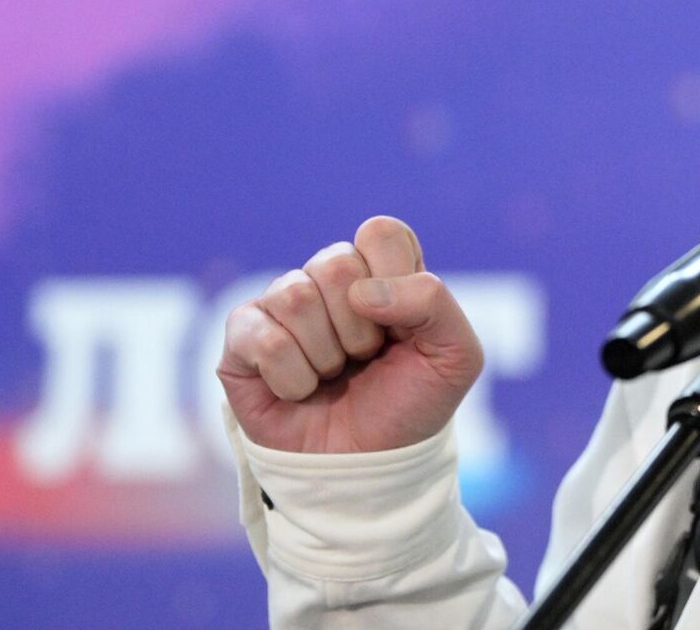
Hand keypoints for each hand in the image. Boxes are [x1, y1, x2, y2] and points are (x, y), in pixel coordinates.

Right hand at [217, 216, 483, 453]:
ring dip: (326, 355)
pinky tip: (300, 391)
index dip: (395, 278)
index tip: (404, 327)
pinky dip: (292, 377)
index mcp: (381, 271)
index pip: (380, 233)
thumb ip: (435, 302)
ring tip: (334, 376)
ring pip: (294, 295)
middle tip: (366, 359)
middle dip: (361, 328)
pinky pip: (262, 337)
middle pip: (335, 263)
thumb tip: (363, 291)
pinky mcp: (242, 339)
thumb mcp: (456, 356)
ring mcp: (281, 305)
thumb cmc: (412, 405)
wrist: (370, 467)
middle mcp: (329, 280)